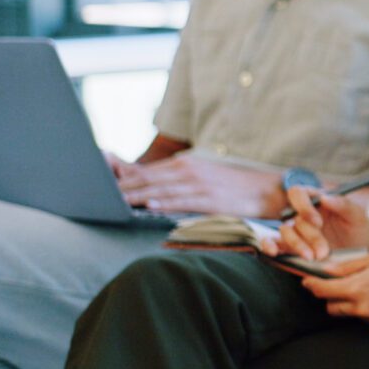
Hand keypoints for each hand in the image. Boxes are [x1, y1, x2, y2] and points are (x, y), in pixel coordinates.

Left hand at [111, 152, 286, 216]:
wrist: (270, 189)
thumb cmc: (237, 186)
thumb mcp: (206, 177)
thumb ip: (179, 181)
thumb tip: (152, 193)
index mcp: (186, 164)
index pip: (147, 172)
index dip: (123, 179)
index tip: (101, 186)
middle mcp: (189, 170)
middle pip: (148, 179)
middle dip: (123, 187)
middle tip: (98, 195)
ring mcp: (200, 184)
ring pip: (161, 189)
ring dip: (137, 196)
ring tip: (115, 202)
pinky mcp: (211, 198)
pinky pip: (183, 200)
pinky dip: (165, 202)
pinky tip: (151, 205)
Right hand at [263, 186, 368, 261]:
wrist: (362, 250)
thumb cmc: (360, 227)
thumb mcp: (357, 215)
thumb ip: (343, 204)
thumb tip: (325, 197)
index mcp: (316, 199)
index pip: (298, 193)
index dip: (303, 206)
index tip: (318, 222)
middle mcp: (302, 213)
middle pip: (294, 218)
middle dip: (309, 236)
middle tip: (323, 251)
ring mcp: (296, 230)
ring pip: (285, 232)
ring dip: (297, 245)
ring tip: (313, 257)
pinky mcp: (291, 246)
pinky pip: (273, 243)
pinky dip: (269, 246)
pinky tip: (273, 252)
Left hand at [299, 243, 368, 333]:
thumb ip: (347, 267)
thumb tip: (325, 271)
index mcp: (358, 288)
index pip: (322, 291)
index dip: (312, 285)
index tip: (309, 281)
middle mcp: (365, 309)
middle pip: (334, 308)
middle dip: (335, 296)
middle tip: (347, 282)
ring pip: (355, 314)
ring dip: (358, 304)